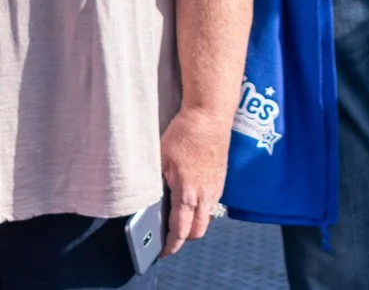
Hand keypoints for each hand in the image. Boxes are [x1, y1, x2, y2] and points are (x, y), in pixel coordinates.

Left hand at [157, 106, 232, 255]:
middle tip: (171, 238)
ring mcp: (216, 188)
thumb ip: (156, 183)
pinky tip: (192, 199)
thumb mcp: (160, 159)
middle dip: (185, 239)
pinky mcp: (221, 179)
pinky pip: (213, 203)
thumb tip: (147, 198)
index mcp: (188, 195)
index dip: (171, 246)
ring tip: (180, 219)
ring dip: (195, 223)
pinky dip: (203, 209)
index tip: (163, 252)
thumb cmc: (185, 135)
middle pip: (198, 231)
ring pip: (208, 218)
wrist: (210, 117)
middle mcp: (205, 196)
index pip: (181, 231)